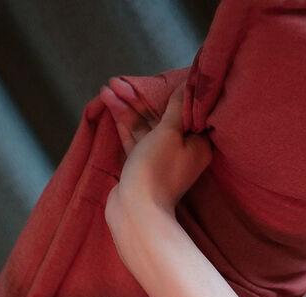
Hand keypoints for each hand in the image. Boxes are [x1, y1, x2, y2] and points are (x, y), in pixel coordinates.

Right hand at [102, 80, 211, 220]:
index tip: (152, 77)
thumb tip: (189, 83)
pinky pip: (134, 138)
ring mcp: (160, 159)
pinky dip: (123, 122)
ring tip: (107, 88)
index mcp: (197, 145)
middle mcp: (181, 151)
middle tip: (117, 81)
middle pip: (161, 116)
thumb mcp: (169, 131)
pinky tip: (110, 103)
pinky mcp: (141, 166)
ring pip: (144, 126)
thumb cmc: (157, 169)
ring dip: (125, 107)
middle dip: (138, 98)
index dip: (167, 91)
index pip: (185, 110)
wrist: (136, 211)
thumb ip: (177, 106)